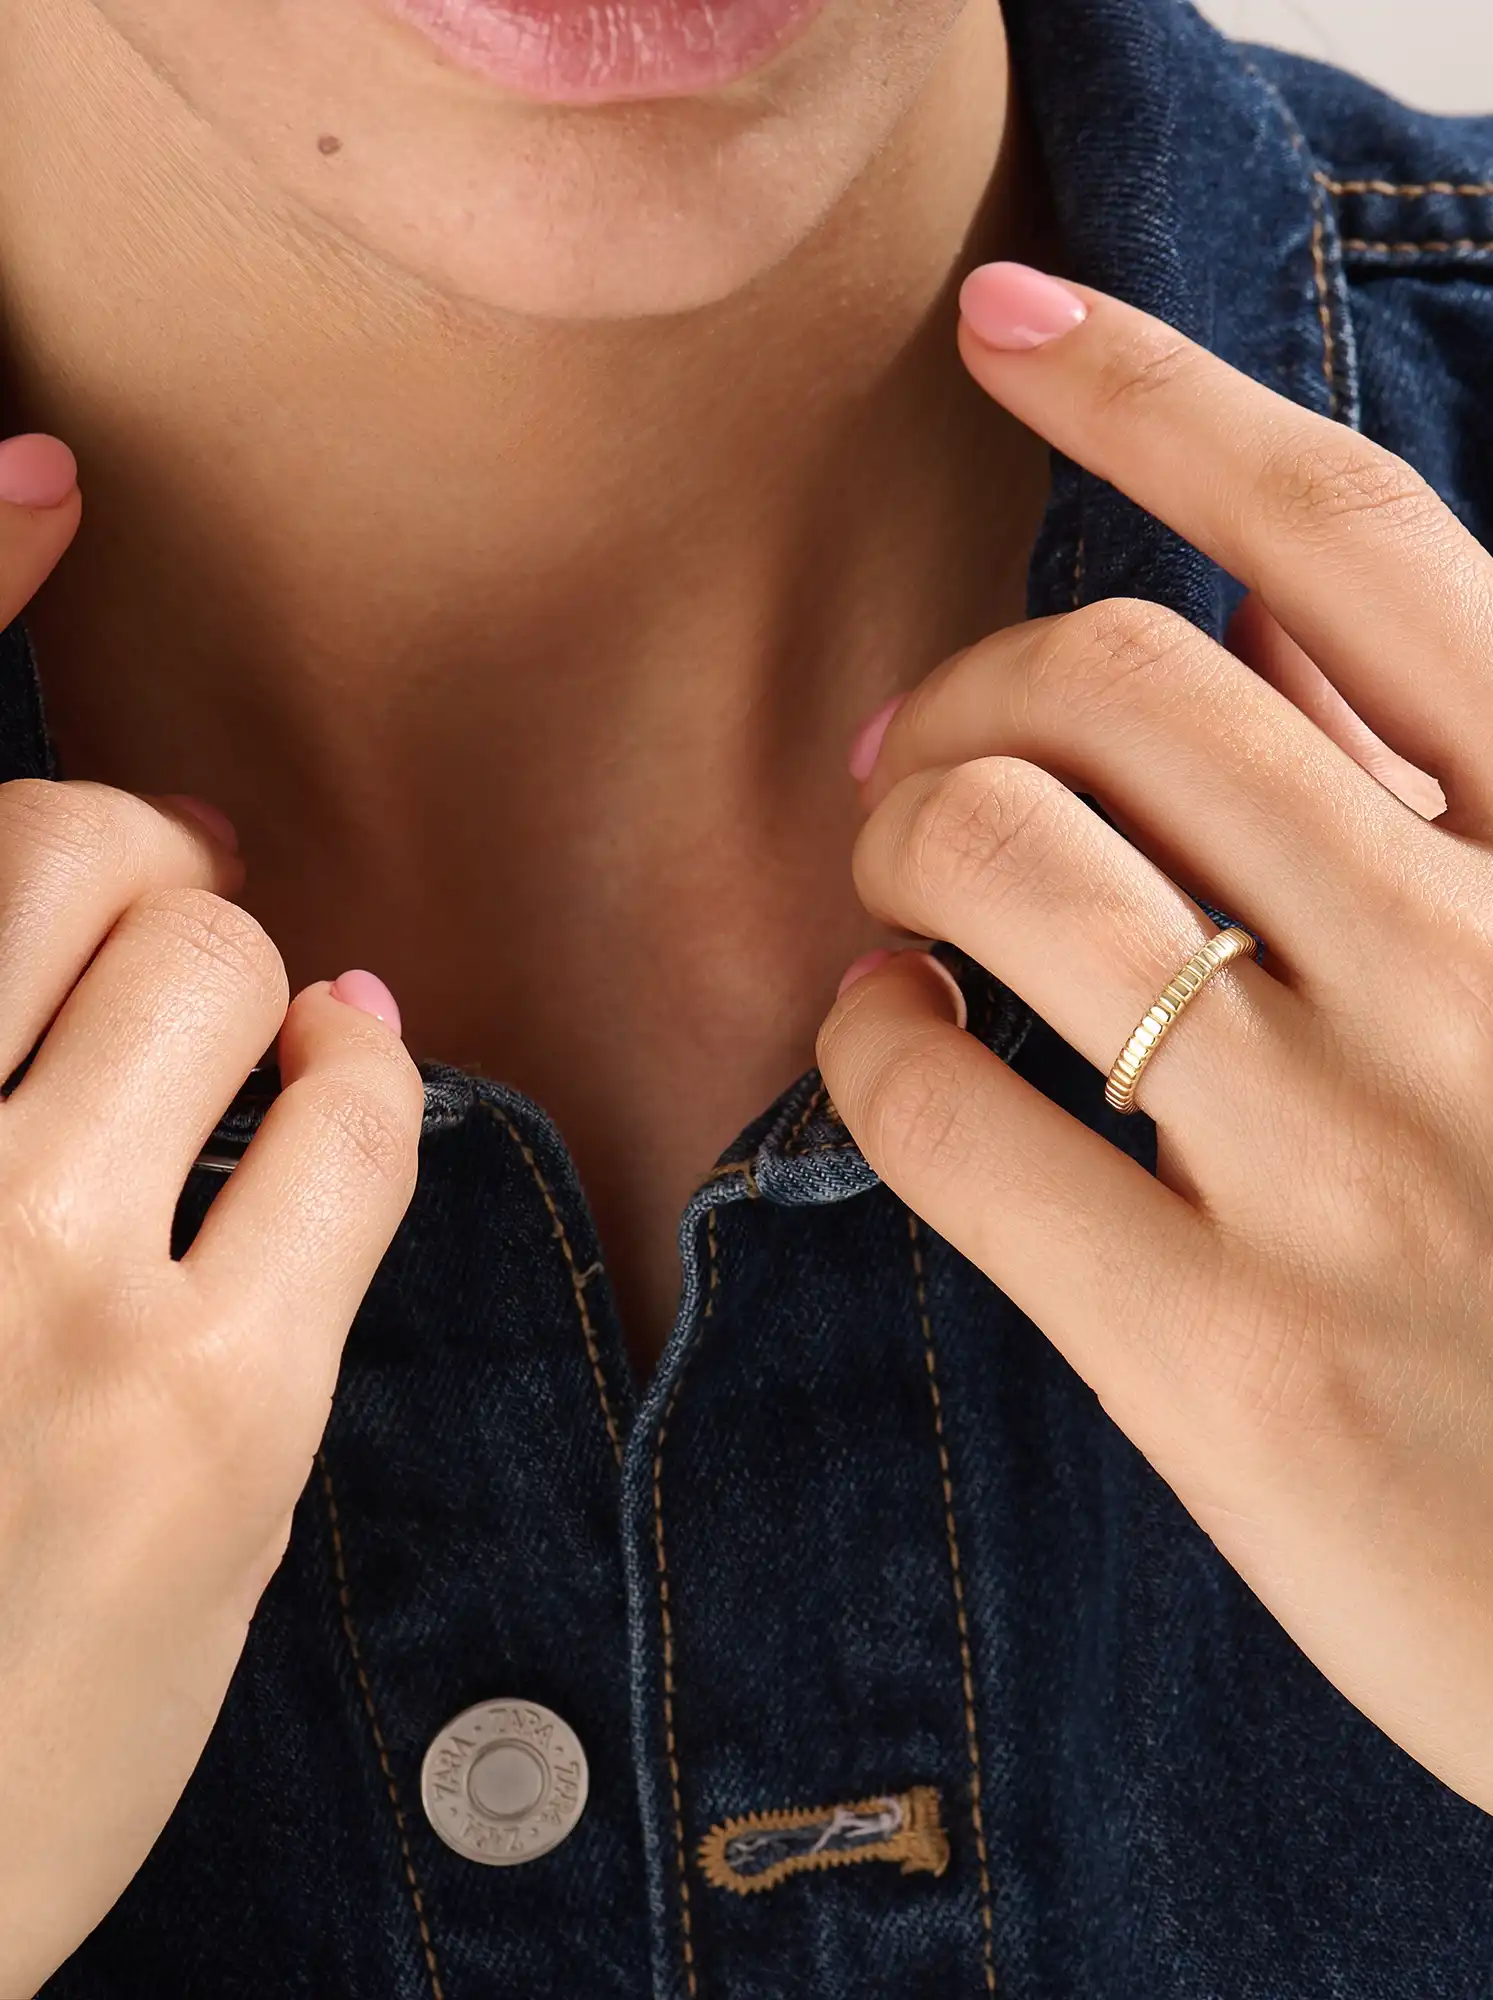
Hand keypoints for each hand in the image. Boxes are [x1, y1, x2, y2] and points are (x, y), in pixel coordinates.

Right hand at [0, 438, 423, 1996]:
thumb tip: (127, 889)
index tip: (48, 485)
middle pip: (63, 859)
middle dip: (132, 858)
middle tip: (163, 896)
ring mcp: (35, 1302)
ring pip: (215, 964)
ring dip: (241, 969)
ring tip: (232, 1024)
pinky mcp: (216, 1425)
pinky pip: (352, 1136)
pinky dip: (364, 1073)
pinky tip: (341, 1068)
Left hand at [817, 269, 1492, 1997]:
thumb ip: (1467, 793)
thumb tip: (1262, 621)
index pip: (1352, 534)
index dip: (1152, 385)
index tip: (1006, 317)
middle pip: (1119, 678)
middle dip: (969, 689)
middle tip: (924, 767)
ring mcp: (1363, 1179)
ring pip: (1002, 863)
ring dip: (899, 847)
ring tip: (904, 908)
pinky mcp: (1234, 1373)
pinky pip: (946, 1120)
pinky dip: (868, 1048)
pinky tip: (897, 1054)